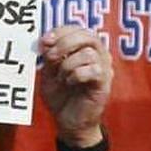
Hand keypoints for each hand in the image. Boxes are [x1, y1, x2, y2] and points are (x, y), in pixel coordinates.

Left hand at [38, 25, 110, 143]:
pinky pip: (94, 70)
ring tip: (61, 77)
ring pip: (88, 53)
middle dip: (65, 43)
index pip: (78, 28)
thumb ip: (50, 55)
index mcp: (84, 49)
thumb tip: (46, 41)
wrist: (67, 121)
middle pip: (89, 35)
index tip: (44, 41)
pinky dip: (76, 75)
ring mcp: (104, 70)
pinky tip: (70, 83)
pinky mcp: (105, 85)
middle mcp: (99, 56)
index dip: (60, 31)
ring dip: (68, 64)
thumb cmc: (60, 94)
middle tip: (51, 57)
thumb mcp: (49, 71)